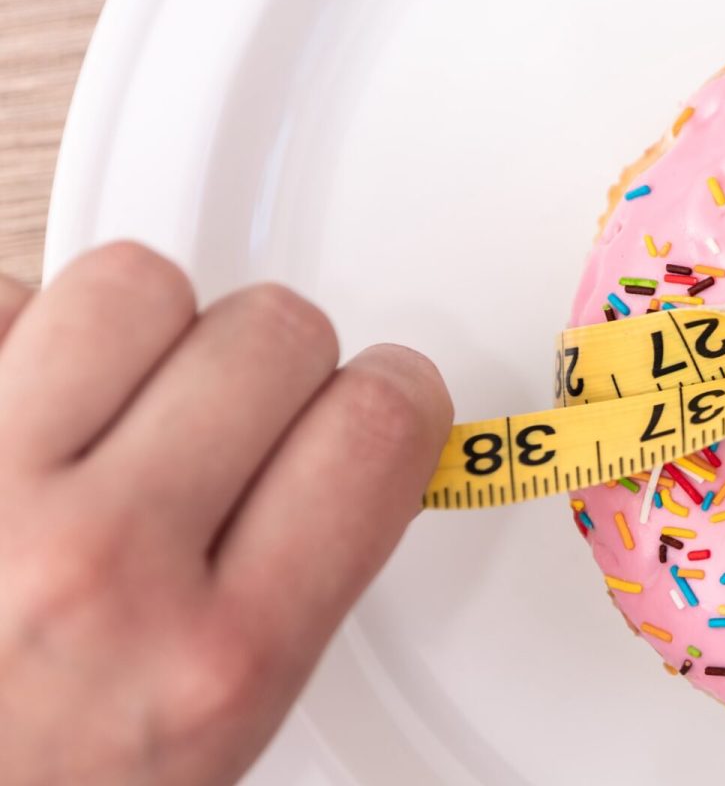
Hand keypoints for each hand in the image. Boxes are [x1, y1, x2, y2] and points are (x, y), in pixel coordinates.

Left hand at [0, 243, 451, 784]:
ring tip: (105, 403)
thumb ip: (277, 612)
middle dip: (266, 366)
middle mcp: (92, 572)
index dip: (389, 402)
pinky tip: (8, 408)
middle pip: (270, 334)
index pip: (375, 429)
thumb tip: (341, 473)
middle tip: (231, 418)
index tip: (369, 408)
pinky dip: (4, 336)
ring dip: (131, 334)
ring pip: (129, 284)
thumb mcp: (194, 758)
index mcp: (209, 669)